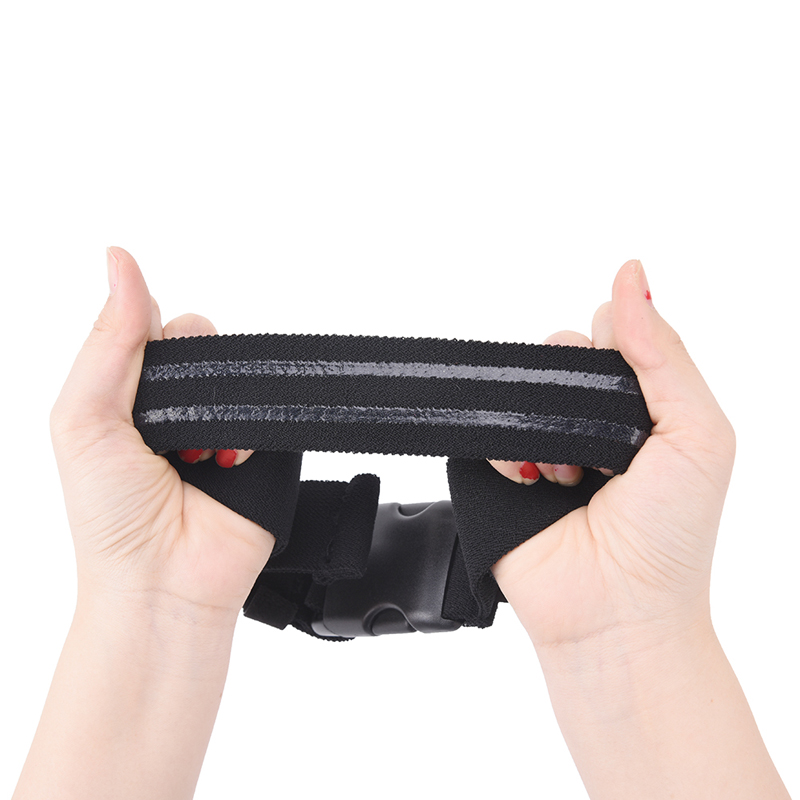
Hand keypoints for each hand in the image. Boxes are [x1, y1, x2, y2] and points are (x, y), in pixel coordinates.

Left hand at [49, 247, 272, 619]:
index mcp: (127, 392)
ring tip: (198, 449)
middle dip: (191, 371)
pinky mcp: (261, 450)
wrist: (163, 584)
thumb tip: (119, 259)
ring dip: (221, 401)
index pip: (151, 324)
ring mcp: (221, 427)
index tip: (140, 373)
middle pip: (200, 341)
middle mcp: (176, 406)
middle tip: (167, 422)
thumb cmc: (111, 517)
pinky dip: (251, 427)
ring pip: (238, 370)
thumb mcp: (86, 418)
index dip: (150, 335)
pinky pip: (270, 407)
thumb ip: (108, 341)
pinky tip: (227, 458)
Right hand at [489, 260, 735, 647]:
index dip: (616, 346)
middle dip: (575, 384)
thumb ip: (664, 353)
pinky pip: (486, 427)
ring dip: (543, 420)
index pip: (614, 332)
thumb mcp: (697, 433)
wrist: (618, 612)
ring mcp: (544, 446)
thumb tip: (633, 274)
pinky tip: (534, 480)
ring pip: (522, 385)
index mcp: (642, 406)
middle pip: (562, 352)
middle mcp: (590, 421)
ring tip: (569, 471)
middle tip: (602, 442)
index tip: (628, 394)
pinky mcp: (500, 472)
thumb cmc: (671, 535)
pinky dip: (506, 448)